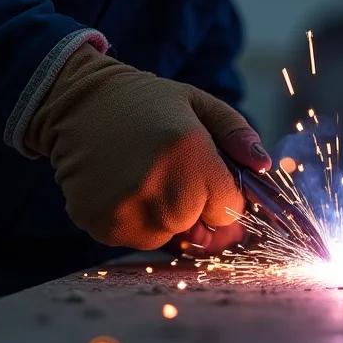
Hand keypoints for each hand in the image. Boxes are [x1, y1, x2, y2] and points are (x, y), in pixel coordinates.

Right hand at [26, 44, 270, 249]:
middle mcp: (158, 187)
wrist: (78, 103)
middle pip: (201, 228)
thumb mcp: (200, 105)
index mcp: (189, 154)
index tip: (208, 174)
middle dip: (196, 207)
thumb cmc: (147, 104)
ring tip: (147, 177)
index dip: (223, 194)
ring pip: (169, 236)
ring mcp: (126, 210)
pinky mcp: (100, 224)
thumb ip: (238, 134)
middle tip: (173, 172)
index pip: (230, 209)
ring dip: (167, 217)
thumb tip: (265, 166)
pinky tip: (125, 187)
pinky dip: (137, 221)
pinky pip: (137, 239)